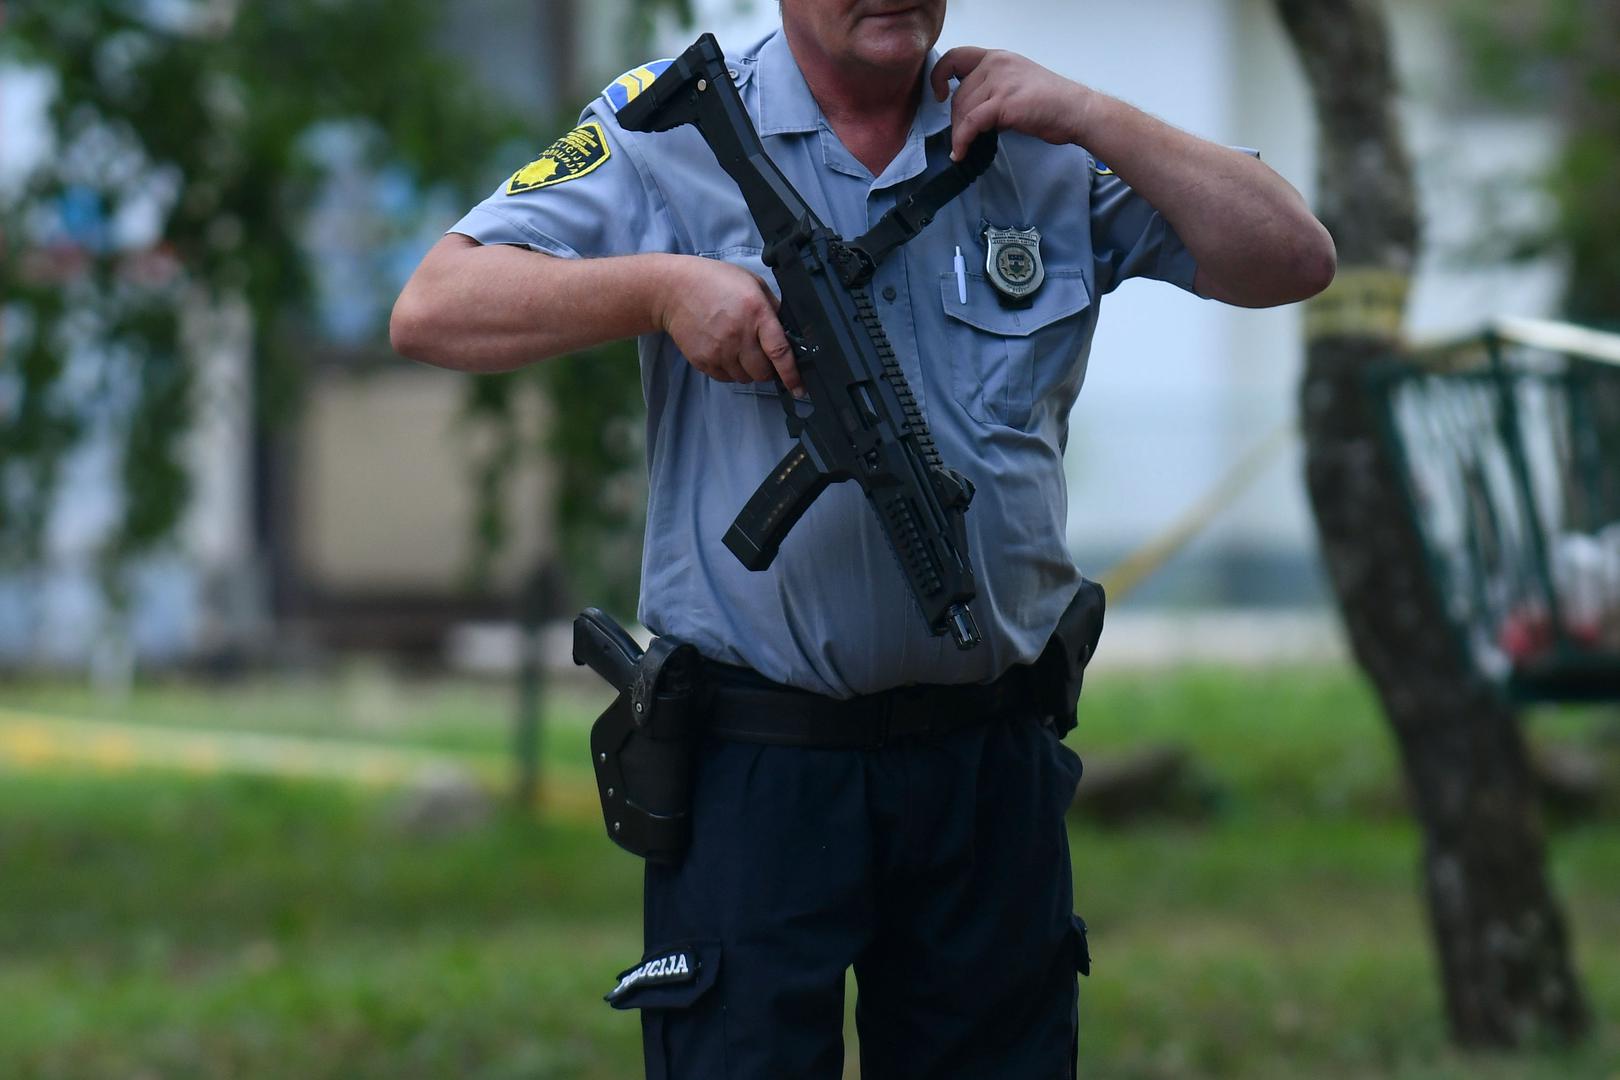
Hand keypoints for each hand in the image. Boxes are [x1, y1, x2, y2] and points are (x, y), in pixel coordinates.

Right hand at [655, 256, 801, 393]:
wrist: (673, 290)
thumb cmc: (715, 282)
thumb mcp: (752, 284)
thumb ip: (772, 309)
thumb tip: (789, 332)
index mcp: (756, 313)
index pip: (779, 352)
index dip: (792, 374)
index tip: (799, 387)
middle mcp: (738, 335)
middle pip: (763, 372)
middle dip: (768, 369)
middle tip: (761, 354)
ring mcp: (719, 350)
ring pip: (745, 378)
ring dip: (748, 370)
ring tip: (738, 347)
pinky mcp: (703, 360)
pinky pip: (726, 378)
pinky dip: (730, 370)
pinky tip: (724, 350)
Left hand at [930, 47, 1094, 162]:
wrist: (1076, 111)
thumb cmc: (1051, 103)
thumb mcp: (1016, 85)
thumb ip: (992, 91)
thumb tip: (973, 113)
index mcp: (998, 57)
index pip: (956, 57)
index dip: (940, 75)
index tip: (939, 94)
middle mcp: (996, 64)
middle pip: (958, 94)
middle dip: (957, 119)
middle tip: (964, 136)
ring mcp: (1000, 81)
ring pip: (963, 109)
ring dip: (960, 133)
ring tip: (964, 148)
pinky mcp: (1004, 103)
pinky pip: (971, 124)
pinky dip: (962, 141)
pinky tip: (961, 154)